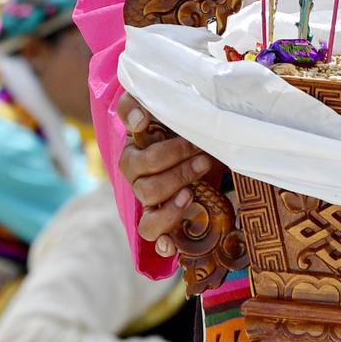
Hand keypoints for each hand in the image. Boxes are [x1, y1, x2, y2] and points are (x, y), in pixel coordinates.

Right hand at [116, 91, 222, 257]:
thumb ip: (173, 99)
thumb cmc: (199, 135)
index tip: (144, 119)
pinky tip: (171, 242)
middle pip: (138, 165)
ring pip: (145, 197)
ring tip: (192, 190)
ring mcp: (146, 192)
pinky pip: (151, 231)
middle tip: (201, 154)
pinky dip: (162, 235)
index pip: (125, 112)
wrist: (215, 162)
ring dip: (171, 192)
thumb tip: (140, 118)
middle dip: (173, 160)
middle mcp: (136, 164)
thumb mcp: (192, 110)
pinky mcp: (162, 216)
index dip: (129, 115)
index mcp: (140, 132)